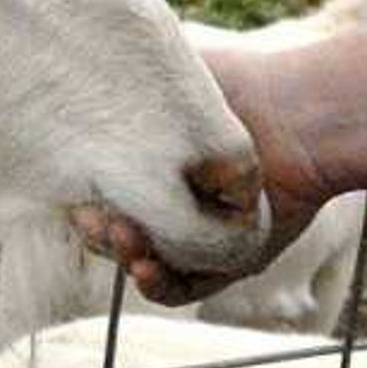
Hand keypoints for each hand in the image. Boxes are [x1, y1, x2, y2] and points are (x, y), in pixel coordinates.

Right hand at [74, 40, 334, 305]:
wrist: (296, 117)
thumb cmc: (234, 86)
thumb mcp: (166, 77)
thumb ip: (117, 83)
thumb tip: (69, 78)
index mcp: (154, 168)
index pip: (101, 197)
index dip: (84, 199)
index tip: (74, 190)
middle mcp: (176, 204)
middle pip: (117, 235)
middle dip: (101, 232)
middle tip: (95, 217)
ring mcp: (202, 235)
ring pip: (146, 264)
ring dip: (127, 257)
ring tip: (125, 239)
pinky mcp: (231, 262)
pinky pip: (184, 290)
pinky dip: (159, 284)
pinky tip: (144, 268)